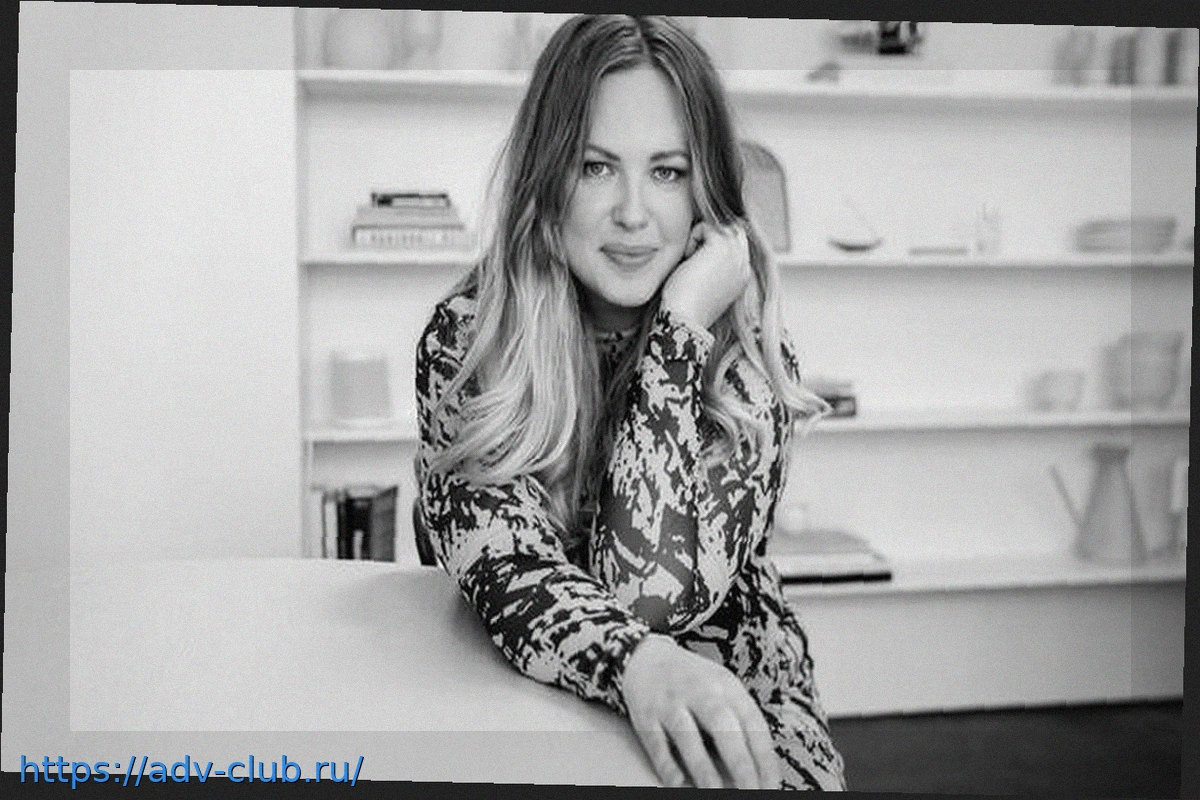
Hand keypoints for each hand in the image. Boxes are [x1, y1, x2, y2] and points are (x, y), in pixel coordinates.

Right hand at [622, 634, 781, 788]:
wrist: (646, 655)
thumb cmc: (692, 679)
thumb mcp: (721, 687)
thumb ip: (738, 720)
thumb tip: (757, 766)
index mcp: (727, 685)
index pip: (753, 723)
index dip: (764, 757)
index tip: (770, 784)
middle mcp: (700, 691)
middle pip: (724, 728)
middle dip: (740, 765)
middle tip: (751, 791)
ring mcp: (671, 702)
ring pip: (689, 737)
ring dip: (704, 769)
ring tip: (716, 793)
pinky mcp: (646, 714)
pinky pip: (657, 743)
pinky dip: (667, 765)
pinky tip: (678, 783)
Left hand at [660, 221, 751, 331]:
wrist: (685, 320)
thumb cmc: (685, 308)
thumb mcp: (705, 286)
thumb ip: (711, 268)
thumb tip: (699, 250)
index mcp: (742, 276)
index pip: (735, 245)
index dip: (713, 246)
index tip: (695, 263)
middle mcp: (743, 263)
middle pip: (732, 230)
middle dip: (710, 236)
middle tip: (691, 258)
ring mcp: (735, 253)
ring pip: (719, 226)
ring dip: (701, 237)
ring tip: (690, 260)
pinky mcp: (722, 245)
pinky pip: (705, 226)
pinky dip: (691, 239)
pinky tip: (687, 261)